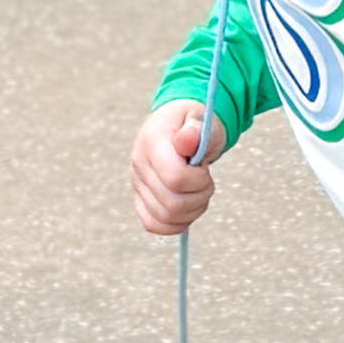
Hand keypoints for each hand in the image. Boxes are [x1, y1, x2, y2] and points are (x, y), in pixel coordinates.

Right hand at [130, 100, 224, 236]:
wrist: (179, 125)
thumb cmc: (194, 123)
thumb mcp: (201, 119)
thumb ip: (196, 129)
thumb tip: (188, 138)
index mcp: (152, 140)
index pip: (174, 178)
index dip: (198, 181)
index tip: (205, 170)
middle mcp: (139, 163)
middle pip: (171, 203)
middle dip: (199, 197)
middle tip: (206, 182)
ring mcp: (137, 182)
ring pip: (164, 217)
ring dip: (191, 211)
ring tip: (198, 193)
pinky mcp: (140, 197)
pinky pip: (153, 224)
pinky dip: (175, 224)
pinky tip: (188, 209)